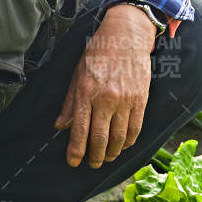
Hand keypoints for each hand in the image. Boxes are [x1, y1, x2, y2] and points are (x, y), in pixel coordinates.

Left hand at [54, 3, 155, 167]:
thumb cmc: (98, 54)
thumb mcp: (77, 74)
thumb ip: (70, 103)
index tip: (73, 162)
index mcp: (86, 92)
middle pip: (100, 138)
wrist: (125, 37)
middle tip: (92, 164)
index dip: (76, 150)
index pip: (79, 129)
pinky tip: (123, 146)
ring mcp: (125, 100)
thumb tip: (60, 126)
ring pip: (119, 137)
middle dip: (95, 156)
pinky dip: (129, 141)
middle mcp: (106, 99)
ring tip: (107, 158)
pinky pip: (135, 128)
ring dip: (113, 152)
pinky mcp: (140, 99)